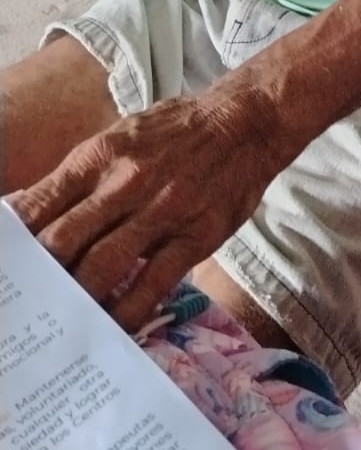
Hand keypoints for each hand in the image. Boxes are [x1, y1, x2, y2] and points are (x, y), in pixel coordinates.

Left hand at [7, 96, 280, 330]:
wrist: (246, 121)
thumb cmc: (178, 129)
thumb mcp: (120, 137)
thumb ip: (79, 176)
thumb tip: (29, 211)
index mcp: (100, 155)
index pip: (40, 204)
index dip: (13, 241)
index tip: (6, 267)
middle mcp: (124, 183)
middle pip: (62, 242)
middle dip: (37, 277)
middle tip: (26, 304)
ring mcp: (161, 211)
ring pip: (101, 267)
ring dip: (75, 298)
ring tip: (59, 323)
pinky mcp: (194, 236)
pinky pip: (152, 284)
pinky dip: (127, 311)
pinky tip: (111, 328)